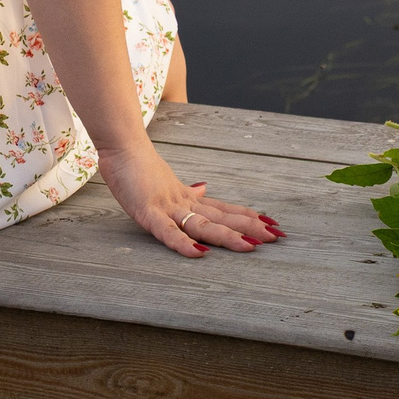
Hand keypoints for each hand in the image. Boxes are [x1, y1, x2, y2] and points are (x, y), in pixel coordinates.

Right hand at [100, 141, 281, 256]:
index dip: (247, 217)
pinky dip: (183, 243)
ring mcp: (167, 207)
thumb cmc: (139, 165)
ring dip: (228, 236)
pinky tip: (200, 253)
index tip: (270, 222)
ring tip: (251, 246)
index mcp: (187, 198)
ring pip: (203, 224)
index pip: (223, 209)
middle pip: (222, 218)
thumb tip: (204, 189)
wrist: (121, 145)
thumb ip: (187, 191)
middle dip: (250, 228)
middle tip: (277, 236)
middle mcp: (183, 203)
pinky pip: (167, 232)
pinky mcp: (148, 213)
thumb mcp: (167, 182)